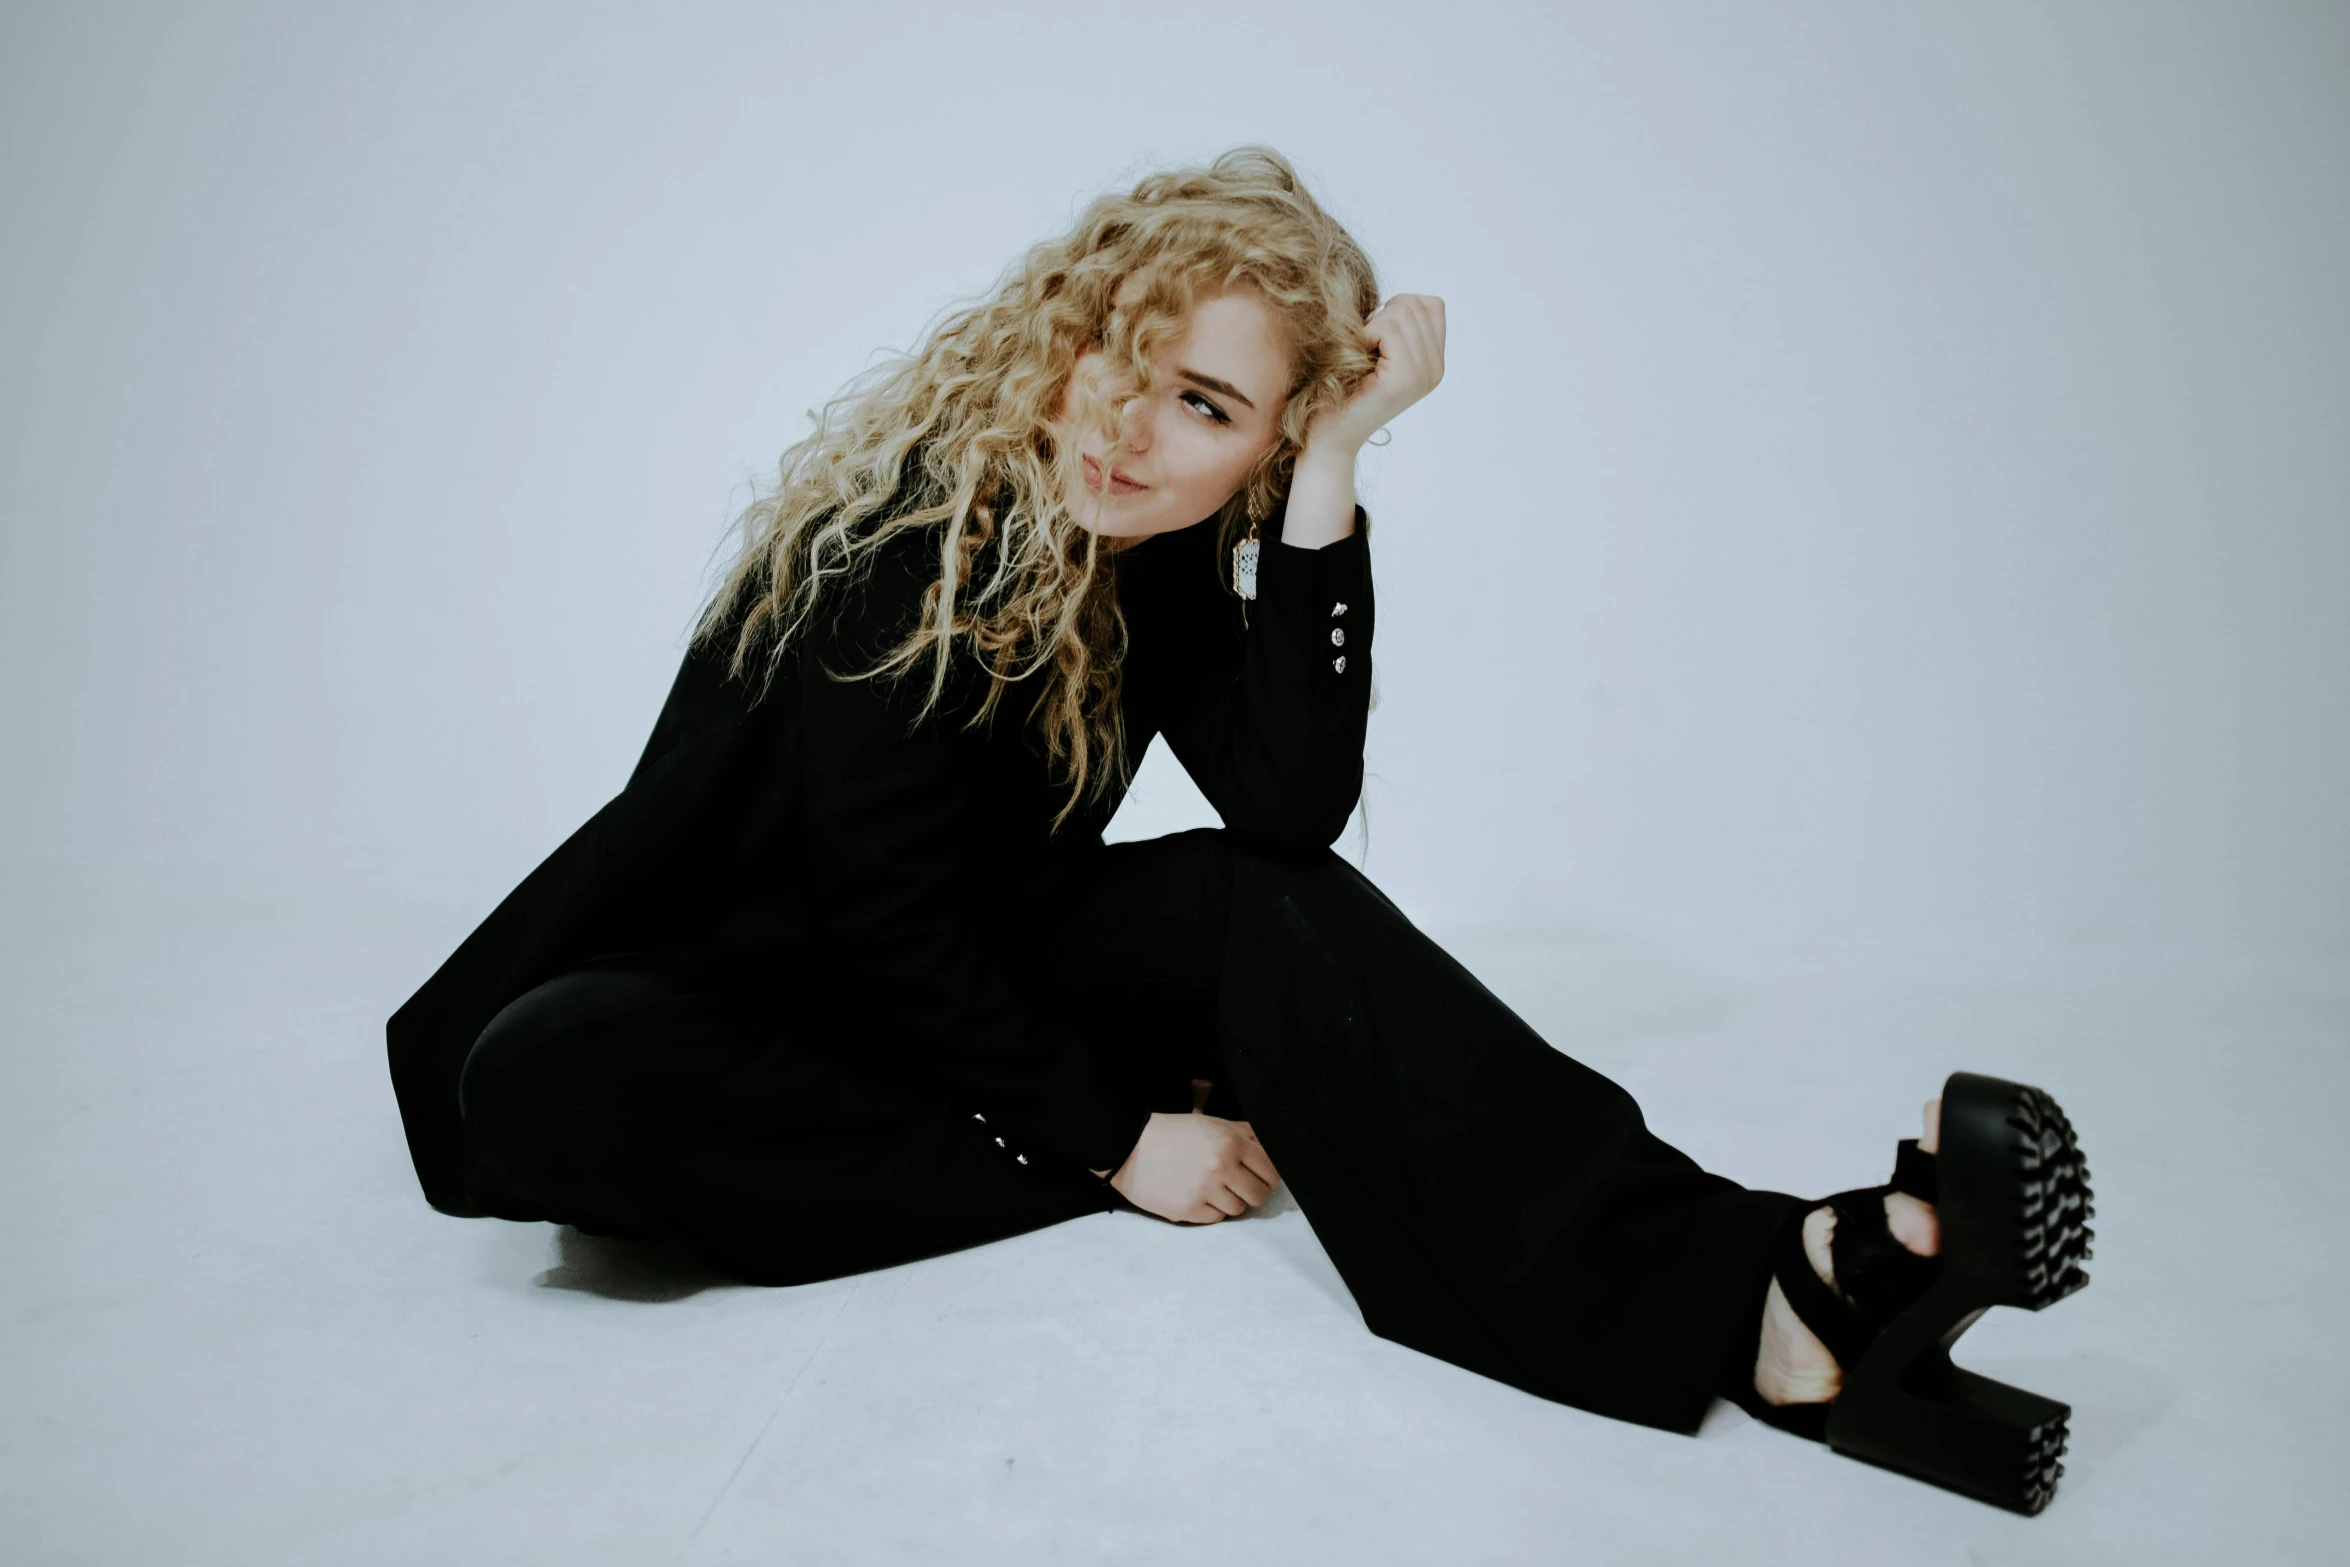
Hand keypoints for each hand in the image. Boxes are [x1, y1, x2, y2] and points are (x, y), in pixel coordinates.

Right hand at [1101, 1110, 1281, 1224]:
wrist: (1131, 1147)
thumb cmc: (1174, 1133)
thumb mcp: (1213, 1123)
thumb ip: (1246, 1135)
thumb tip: (1272, 1151)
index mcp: (1231, 1143)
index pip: (1272, 1171)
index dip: (1268, 1175)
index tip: (1260, 1175)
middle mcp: (1221, 1167)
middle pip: (1260, 1195)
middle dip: (1253, 1190)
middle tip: (1238, 1184)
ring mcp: (1205, 1191)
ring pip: (1238, 1209)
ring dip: (1230, 1200)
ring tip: (1212, 1187)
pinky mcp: (1189, 1210)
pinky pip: (1216, 1218)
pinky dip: (1210, 1209)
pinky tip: (1197, 1194)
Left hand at [1306, 293, 1446, 458]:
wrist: (1329, 435)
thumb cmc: (1344, 388)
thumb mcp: (1378, 351)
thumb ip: (1399, 325)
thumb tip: (1401, 299)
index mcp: (1435, 363)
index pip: (1432, 305)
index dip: (1398, 308)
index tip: (1377, 334)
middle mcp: (1436, 370)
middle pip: (1415, 305)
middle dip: (1382, 316)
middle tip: (1364, 347)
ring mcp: (1423, 375)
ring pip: (1401, 314)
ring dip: (1372, 326)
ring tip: (1361, 354)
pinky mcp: (1404, 379)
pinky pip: (1388, 329)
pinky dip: (1365, 334)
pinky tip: (1357, 357)